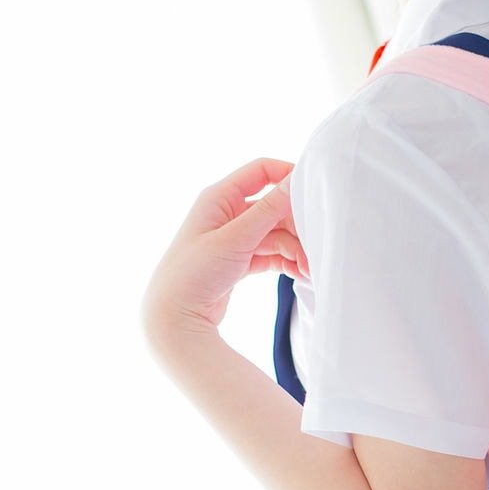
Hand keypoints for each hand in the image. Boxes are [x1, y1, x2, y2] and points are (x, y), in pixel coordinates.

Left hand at [141, 157, 310, 341]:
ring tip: (308, 270)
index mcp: (219, 197)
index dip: (289, 176)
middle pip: (274, 206)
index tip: (315, 191)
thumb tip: (297, 179)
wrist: (173, 318)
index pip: (262, 171)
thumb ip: (269, 210)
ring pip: (276, 233)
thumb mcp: (235, 239)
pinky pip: (271, 253)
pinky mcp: (240, 260)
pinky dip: (286, 261)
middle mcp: (227, 213)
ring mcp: (234, 237)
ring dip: (295, 248)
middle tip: (314, 245)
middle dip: (296, 225)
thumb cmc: (193, 273)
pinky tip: (300, 274)